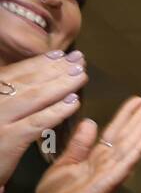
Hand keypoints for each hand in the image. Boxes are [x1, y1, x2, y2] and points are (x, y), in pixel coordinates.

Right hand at [0, 51, 89, 189]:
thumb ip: (8, 95)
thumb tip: (32, 79)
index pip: (16, 72)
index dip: (40, 62)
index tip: (61, 54)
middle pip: (28, 81)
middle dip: (56, 69)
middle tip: (79, 60)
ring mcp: (0, 118)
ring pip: (35, 97)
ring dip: (61, 84)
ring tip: (81, 76)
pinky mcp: (9, 138)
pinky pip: (38, 121)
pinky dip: (57, 110)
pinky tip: (75, 103)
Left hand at [37, 97, 140, 192]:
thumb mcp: (66, 162)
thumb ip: (79, 144)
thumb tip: (90, 122)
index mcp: (97, 157)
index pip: (115, 131)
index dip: (126, 115)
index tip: (138, 99)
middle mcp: (108, 162)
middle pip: (127, 135)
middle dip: (139, 117)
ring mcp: (111, 172)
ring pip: (129, 146)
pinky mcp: (108, 182)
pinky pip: (124, 164)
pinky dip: (136, 151)